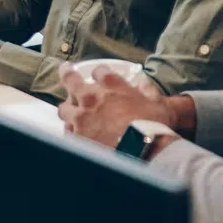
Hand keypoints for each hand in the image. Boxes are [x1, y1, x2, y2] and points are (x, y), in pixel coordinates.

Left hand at [58, 63, 173, 147]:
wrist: (144, 152)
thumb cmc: (153, 127)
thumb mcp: (157, 104)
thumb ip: (149, 91)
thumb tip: (144, 84)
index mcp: (111, 85)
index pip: (99, 71)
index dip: (99, 73)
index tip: (99, 75)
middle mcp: (91, 98)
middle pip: (71, 81)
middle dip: (67, 74)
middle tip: (66, 70)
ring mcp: (81, 118)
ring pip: (64, 108)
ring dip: (69, 109)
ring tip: (71, 112)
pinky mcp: (77, 137)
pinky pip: (67, 131)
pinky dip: (71, 130)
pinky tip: (75, 133)